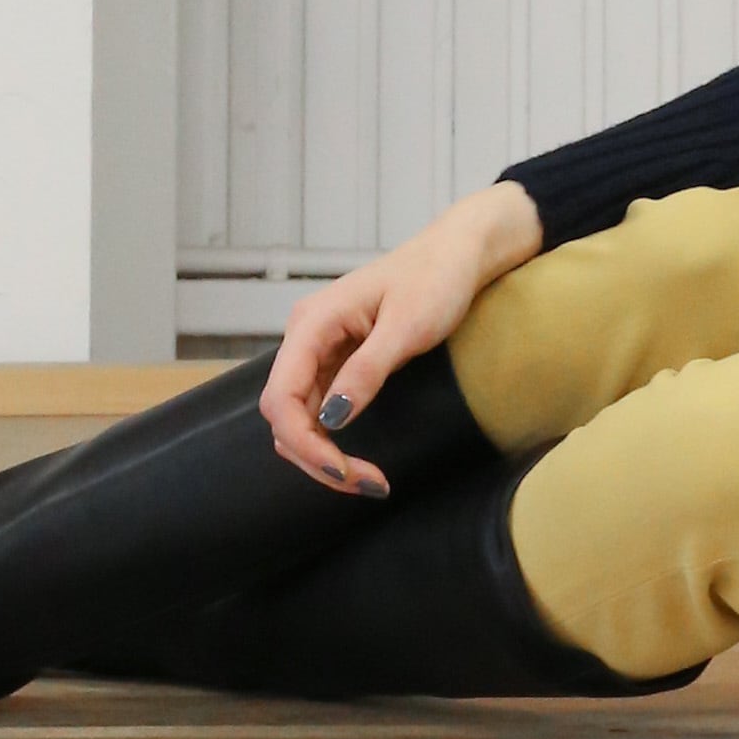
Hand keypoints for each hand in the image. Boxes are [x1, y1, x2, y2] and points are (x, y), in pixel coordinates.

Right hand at [258, 180, 542, 494]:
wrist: (458, 253)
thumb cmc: (436, 278)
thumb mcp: (408, 327)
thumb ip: (366, 371)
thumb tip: (332, 420)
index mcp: (313, 323)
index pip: (280, 398)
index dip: (303, 443)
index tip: (344, 470)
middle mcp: (306, 336)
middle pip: (285, 415)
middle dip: (316, 457)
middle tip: (366, 484)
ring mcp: (320, 348)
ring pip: (300, 417)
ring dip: (324, 454)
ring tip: (368, 480)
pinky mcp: (338, 359)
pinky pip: (320, 408)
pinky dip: (334, 439)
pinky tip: (359, 457)